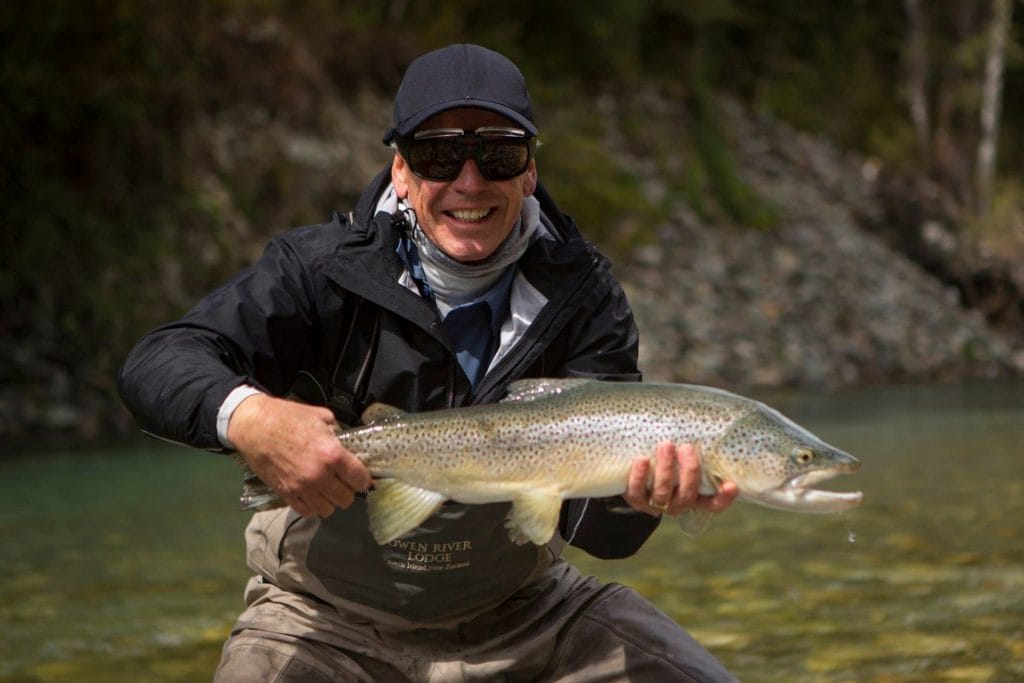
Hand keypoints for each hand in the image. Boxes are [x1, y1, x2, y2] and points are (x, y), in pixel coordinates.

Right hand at [228, 394, 371, 517]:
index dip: (364, 479)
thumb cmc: (287, 417)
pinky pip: (307, 511)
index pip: (360, 479)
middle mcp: (319, 475)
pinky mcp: (286, 494)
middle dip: (348, 490)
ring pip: (328, 510)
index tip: (361, 477)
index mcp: (332, 454)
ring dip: (330, 500)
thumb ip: (338, 434)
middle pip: (346, 499)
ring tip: (327, 489)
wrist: (254, 426)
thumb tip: (347, 446)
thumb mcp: (322, 417)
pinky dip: (313, 506)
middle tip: (343, 481)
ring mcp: (301, 488)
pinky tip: (312, 494)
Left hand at [624, 442, 738, 516]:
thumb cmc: (667, 460)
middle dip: (689, 471)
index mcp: (694, 496)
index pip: (714, 503)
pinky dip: (640, 476)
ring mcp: (656, 503)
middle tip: (687, 448)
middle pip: (687, 495)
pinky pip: (637, 492)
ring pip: (662, 493)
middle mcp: (677, 503)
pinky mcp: (636, 499)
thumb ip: (694, 449)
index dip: (724, 497)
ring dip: (665, 469)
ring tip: (666, 445)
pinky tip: (643, 459)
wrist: (633, 476)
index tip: (732, 485)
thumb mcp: (682, 458)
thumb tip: (706, 420)